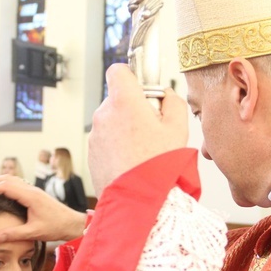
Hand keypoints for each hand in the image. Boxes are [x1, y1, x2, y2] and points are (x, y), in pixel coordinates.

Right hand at [0, 175, 86, 242]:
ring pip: (12, 179)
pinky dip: (4, 184)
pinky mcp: (35, 193)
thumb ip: (15, 234)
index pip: (5, 186)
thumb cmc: (55, 227)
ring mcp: (33, 190)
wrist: (71, 223)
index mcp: (30, 196)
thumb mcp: (34, 232)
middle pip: (6, 179)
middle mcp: (31, 189)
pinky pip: (17, 183)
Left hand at [89, 64, 188, 196]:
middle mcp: (104, 114)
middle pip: (117, 99)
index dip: (132, 77)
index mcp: (124, 102)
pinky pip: (106, 140)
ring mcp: (96, 134)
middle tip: (152, 128)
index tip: (142, 88)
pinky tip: (132, 161)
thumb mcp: (179, 128)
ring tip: (143, 149)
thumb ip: (173, 102)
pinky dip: (117, 146)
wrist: (138, 199)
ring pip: (111, 121)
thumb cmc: (157, 166)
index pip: (118, 70)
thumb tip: (166, 95)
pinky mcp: (92, 152)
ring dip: (125, 129)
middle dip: (133, 108)